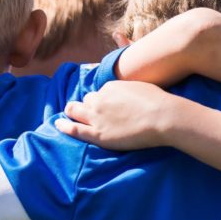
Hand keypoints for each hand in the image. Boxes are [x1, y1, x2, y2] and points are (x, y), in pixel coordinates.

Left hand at [55, 81, 188, 150]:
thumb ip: (127, 89)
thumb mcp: (140, 86)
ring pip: (75, 110)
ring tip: (72, 116)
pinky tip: (57, 124)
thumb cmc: (158, 101)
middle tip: (90, 112)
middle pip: (86, 100)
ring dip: (74, 112)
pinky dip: (63, 125)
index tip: (107, 106)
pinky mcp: (97, 133)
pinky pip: (73, 128)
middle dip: (86, 105)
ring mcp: (96, 116)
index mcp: (109, 87)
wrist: (163, 117)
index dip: (103, 100)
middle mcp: (99, 99)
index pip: (100, 93)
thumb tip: (126, 92)